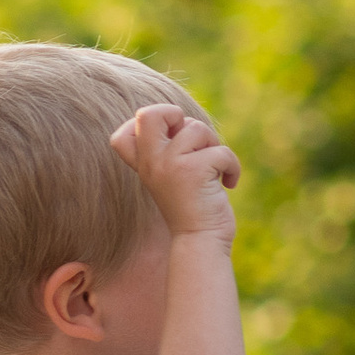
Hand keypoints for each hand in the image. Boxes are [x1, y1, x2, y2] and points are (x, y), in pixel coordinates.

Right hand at [111, 102, 240, 243]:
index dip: (149, 124)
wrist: (201, 241)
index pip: (122, 134)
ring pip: (197, 128)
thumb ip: (168, 149)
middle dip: (175, 115)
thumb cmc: (191, 208)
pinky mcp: (194, 170)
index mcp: (143, 166)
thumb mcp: (171, 176)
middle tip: (190, 139)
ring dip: (214, 146)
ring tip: (214, 170)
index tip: (170, 139)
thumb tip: (183, 119)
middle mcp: (151, 163)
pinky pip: (221, 150)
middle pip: (149, 113)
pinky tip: (228, 183)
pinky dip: (232, 166)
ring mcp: (170, 165)